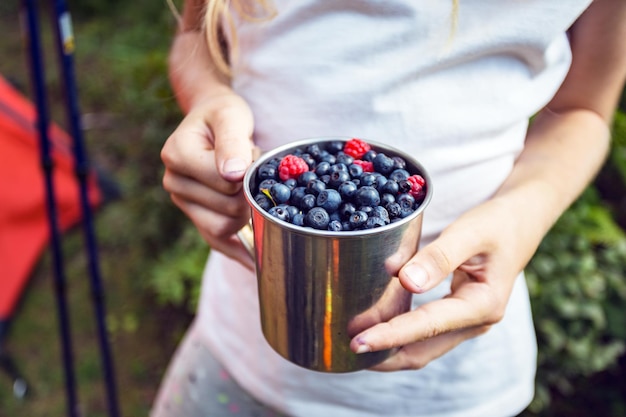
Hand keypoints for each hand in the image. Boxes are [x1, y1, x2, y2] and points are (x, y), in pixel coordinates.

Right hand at [161, 92, 256, 268]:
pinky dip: (237, 251)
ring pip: (224, 227)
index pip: (225, 182)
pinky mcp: (195, 215)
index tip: (252, 156)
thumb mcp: (231, 116)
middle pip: (228, 208)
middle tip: (251, 168)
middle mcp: (174, 181)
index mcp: (177, 155)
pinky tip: (255, 262)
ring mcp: (183, 202)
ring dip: (247, 210)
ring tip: (247, 185)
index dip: (247, 175)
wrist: (211, 119)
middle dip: (249, 192)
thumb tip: (234, 174)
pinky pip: (216, 241)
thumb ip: (232, 142)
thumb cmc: (223, 115)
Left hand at [349, 197, 533, 370]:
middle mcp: (476, 322)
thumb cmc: (497, 224)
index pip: (427, 326)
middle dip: (383, 353)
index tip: (358, 341)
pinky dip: (398, 333)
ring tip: (352, 340)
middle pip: (422, 350)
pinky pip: (423, 333)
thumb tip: (405, 280)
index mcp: (483, 305)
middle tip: (345, 346)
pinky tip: (375, 324)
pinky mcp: (456, 316)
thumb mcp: (470, 232)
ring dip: (388, 347)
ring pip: (421, 347)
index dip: (390, 335)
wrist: (520, 222)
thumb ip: (439, 257)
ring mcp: (466, 323)